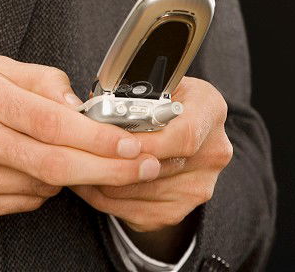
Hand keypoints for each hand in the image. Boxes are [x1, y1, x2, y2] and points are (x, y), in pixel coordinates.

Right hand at [0, 55, 159, 220]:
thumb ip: (37, 79)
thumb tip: (78, 102)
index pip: (53, 122)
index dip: (98, 136)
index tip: (130, 140)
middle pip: (55, 163)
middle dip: (108, 167)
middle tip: (143, 164)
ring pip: (42, 185)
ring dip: (74, 175)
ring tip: (89, 158)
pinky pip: (22, 201)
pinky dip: (42, 187)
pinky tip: (40, 169)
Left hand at [70, 77, 233, 233]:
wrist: (186, 121)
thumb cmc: (165, 96)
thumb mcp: (158, 81)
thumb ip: (136, 92)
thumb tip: (97, 109)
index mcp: (209, 110)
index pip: (184, 136)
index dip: (148, 142)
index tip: (115, 142)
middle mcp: (212, 151)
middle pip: (161, 168)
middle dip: (117, 162)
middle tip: (84, 155)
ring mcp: (199, 185)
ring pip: (145, 194)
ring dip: (109, 183)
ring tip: (82, 167)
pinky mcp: (182, 209)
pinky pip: (141, 212)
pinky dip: (112, 201)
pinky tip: (94, 185)